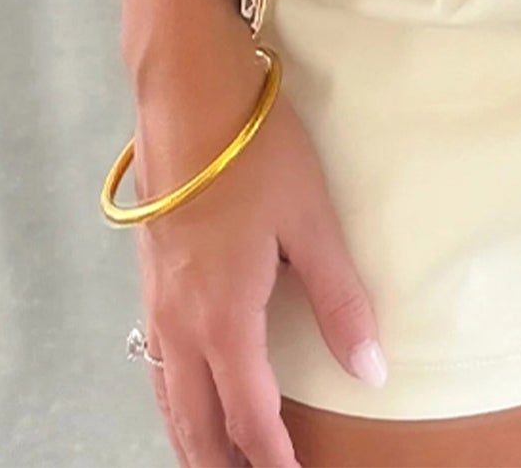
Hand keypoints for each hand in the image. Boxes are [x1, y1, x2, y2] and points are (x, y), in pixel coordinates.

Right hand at [132, 41, 385, 467]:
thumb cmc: (254, 151)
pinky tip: (184, 394)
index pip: (249, 417)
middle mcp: (180, 322)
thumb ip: (341, 301)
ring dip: (192, 437)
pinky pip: (155, 361)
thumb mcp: (311, 221)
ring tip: (217, 460)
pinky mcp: (147, 275)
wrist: (186, 90)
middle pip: (196, 422)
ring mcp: (155, 300)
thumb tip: (373, 371)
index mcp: (224, 318)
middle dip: (222, 463)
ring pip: (168, 396)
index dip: (272, 460)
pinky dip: (171, 397)